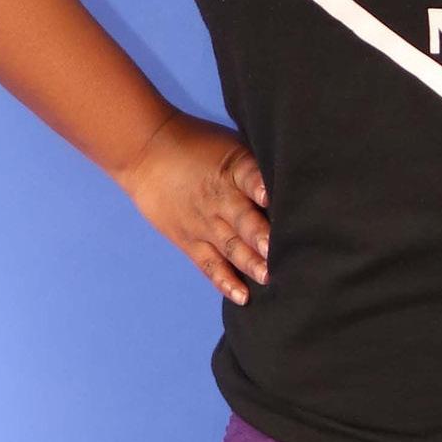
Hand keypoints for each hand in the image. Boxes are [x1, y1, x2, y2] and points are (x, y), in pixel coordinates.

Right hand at [113, 109, 270, 302]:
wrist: (146, 153)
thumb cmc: (198, 146)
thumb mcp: (230, 145)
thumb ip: (257, 167)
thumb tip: (295, 181)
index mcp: (233, 169)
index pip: (249, 176)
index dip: (261, 187)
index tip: (270, 197)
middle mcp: (220, 199)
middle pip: (244, 219)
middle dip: (262, 238)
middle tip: (279, 254)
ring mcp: (204, 223)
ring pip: (230, 246)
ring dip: (250, 262)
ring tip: (268, 277)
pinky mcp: (190, 241)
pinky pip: (209, 264)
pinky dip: (225, 280)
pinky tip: (242, 295)